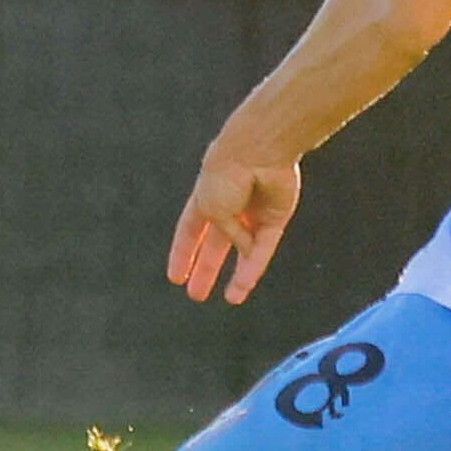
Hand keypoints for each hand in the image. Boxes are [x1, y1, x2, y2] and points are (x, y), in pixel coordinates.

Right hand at [169, 140, 302, 304]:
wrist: (260, 152)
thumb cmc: (227, 173)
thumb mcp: (209, 208)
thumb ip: (222, 232)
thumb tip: (243, 248)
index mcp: (205, 196)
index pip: (190, 230)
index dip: (182, 253)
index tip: (175, 277)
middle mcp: (229, 205)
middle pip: (216, 244)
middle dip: (206, 268)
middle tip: (197, 294)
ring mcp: (253, 211)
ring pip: (243, 249)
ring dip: (236, 275)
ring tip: (230, 299)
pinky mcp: (275, 217)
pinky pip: (263, 247)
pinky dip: (253, 266)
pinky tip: (244, 286)